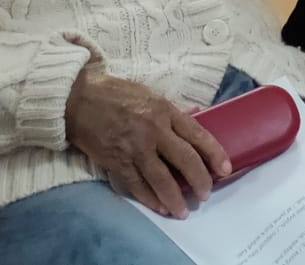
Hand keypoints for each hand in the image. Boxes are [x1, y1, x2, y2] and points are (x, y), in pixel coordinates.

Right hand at [64, 63, 230, 218]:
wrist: (80, 100)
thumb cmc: (117, 94)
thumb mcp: (151, 95)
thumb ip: (172, 111)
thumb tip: (196, 118)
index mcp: (166, 112)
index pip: (198, 135)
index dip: (214, 154)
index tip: (225, 169)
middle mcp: (154, 131)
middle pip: (185, 160)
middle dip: (200, 180)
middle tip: (206, 194)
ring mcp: (135, 149)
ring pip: (162, 179)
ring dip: (175, 197)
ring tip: (184, 211)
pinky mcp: (116, 162)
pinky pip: (137, 185)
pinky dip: (150, 198)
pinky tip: (160, 207)